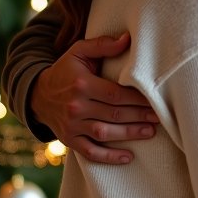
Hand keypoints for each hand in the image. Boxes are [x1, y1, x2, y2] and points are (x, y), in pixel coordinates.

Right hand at [31, 32, 158, 164]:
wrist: (37, 94)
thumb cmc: (65, 70)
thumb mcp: (79, 51)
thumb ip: (103, 45)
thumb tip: (127, 39)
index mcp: (82, 84)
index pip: (115, 94)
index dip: (137, 99)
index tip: (155, 100)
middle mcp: (76, 107)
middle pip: (114, 114)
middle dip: (139, 116)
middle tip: (159, 117)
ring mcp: (72, 126)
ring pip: (104, 133)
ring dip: (129, 134)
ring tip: (150, 132)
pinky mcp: (69, 140)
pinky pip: (90, 152)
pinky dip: (108, 157)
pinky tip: (127, 157)